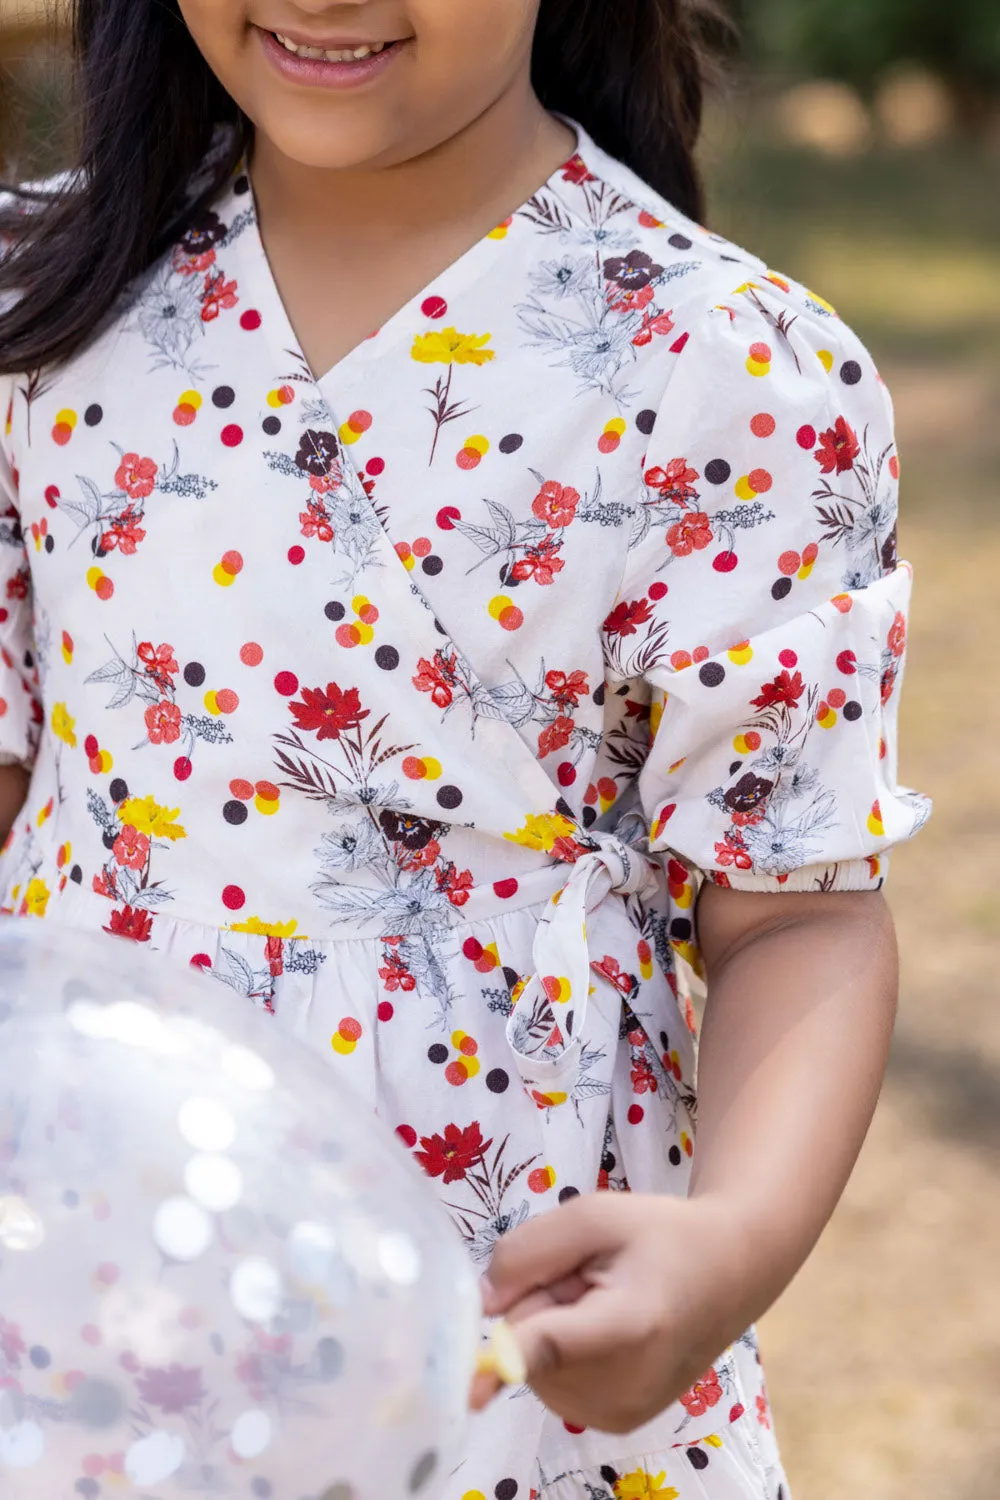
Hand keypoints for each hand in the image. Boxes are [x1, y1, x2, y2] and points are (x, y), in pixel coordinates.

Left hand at [473, 1191, 749, 1433]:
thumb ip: (528, 1251)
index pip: (554, 1345)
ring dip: (554, 1328)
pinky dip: (565, 1353)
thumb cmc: (660, 1234)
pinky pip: (552, 1382)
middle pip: (531, 1346)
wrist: (729, 1270)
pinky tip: (606, 1325)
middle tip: (591, 1276)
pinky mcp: (615, 1423)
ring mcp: (620, 1413)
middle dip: (542, 1304)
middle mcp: (624, 1385)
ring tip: (604, 1298)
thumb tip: (482, 1305)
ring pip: (535, 1367)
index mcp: (629, 1324)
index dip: (507, 1358)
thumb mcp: (593, 1215)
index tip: (471, 1389)